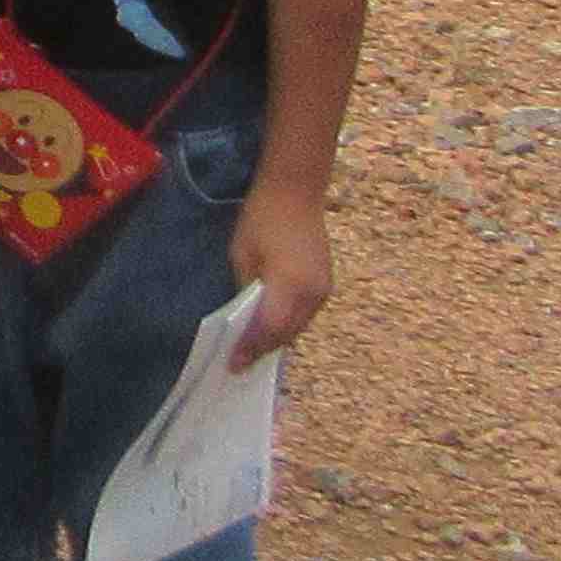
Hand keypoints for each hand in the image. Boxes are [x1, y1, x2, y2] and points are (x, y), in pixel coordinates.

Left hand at [228, 181, 332, 362]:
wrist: (296, 194)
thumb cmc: (260, 220)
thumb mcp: (242, 257)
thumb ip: (246, 292)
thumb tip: (243, 322)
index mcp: (289, 285)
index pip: (267, 328)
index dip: (250, 348)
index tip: (233, 366)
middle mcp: (312, 294)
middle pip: (286, 334)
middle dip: (262, 350)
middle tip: (239, 365)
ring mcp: (324, 291)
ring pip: (298, 327)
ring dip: (276, 340)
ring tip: (251, 352)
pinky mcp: (327, 287)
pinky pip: (305, 316)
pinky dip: (287, 326)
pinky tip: (270, 330)